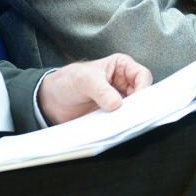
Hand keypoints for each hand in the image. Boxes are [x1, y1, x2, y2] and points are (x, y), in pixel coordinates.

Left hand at [37, 54, 152, 124]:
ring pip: (134, 109)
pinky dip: (121, 124)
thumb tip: (116, 104)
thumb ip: (100, 90)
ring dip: (130, 116)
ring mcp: (119, 100)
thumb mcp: (84, 80)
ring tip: (122, 123)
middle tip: (131, 115)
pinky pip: (123, 120)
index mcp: (121, 66)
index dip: (143, 88)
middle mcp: (124, 83)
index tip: (137, 102)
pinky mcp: (113, 115)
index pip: (142, 75)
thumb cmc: (68, 81)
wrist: (52, 100)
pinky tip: (115, 128)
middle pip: (142, 94)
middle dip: (138, 105)